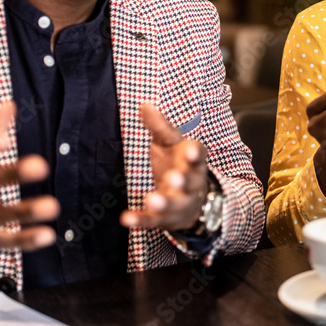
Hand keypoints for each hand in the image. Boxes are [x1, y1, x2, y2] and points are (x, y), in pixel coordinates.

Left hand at [121, 103, 209, 231]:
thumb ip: (160, 127)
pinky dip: (141, 220)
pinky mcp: (166, 219)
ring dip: (164, 203)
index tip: (190, 150)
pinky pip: (154, 221)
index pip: (199, 155)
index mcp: (194, 161)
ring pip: (175, 204)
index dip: (195, 154)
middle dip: (183, 180)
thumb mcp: (171, 144)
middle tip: (173, 177)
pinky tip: (126, 219)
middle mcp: (192, 183)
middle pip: (191, 182)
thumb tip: (144, 104)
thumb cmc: (179, 164)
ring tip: (151, 199)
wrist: (193, 201)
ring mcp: (180, 202)